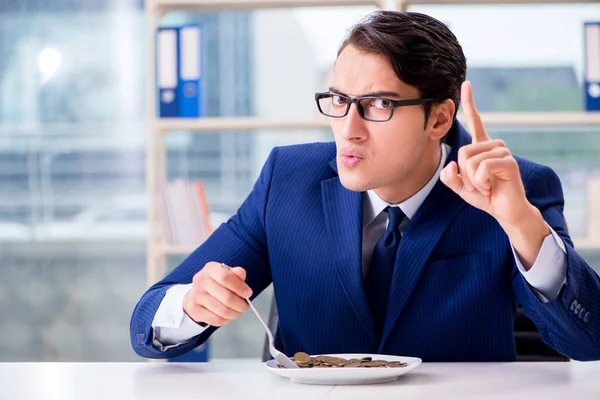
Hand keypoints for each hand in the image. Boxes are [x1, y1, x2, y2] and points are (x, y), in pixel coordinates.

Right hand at [183, 262, 251, 326]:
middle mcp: (200, 281)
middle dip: (240, 304)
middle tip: (245, 306)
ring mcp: (196, 296)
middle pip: (226, 297)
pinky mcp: (195, 310)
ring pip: (222, 311)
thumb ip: (236, 273)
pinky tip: (229, 316)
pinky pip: (216, 320)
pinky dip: (226, 320)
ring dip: (235, 313)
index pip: (225, 277)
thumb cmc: (216, 283)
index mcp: (210, 269)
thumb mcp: (226, 273)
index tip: (248, 293)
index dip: (239, 287)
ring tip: (238, 311)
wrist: (196, 294)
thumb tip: (241, 274)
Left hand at [440, 81, 530, 227]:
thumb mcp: (460, 187)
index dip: (470, 103)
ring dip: (473, 180)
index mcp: (482, 147)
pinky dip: (481, 182)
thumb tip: (450, 165)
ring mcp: (503, 151)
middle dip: (464, 173)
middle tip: (478, 184)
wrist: (505, 211)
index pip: (476, 121)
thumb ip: (450, 177)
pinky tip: (492, 187)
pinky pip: (482, 168)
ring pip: (470, 161)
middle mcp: (494, 145)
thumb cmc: (485, 196)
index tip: (466, 83)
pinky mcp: (508, 162)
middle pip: (462, 152)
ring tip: (486, 186)